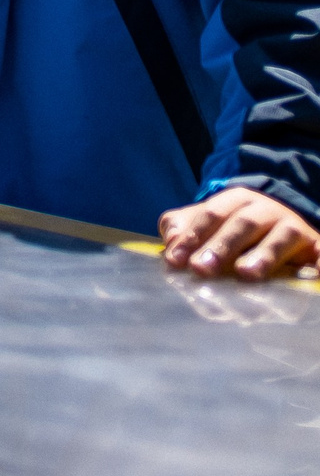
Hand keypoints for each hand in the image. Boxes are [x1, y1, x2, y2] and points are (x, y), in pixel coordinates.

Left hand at [159, 187, 319, 281]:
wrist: (284, 221)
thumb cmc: (236, 228)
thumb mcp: (209, 221)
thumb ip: (185, 228)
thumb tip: (170, 242)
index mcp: (236, 200)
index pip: (211, 214)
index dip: (192, 236)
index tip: (176, 260)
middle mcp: (266, 210)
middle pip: (243, 224)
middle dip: (221, 246)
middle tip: (201, 268)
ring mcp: (294, 227)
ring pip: (281, 237)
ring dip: (264, 255)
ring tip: (245, 274)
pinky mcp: (316, 246)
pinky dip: (318, 264)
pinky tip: (311, 276)